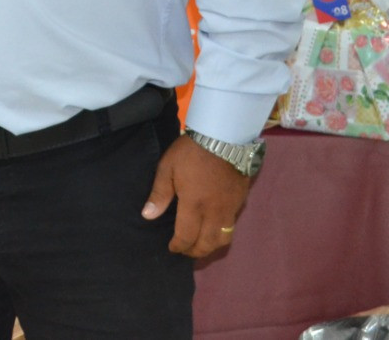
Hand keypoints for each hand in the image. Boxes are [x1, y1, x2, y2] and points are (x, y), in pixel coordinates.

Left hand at [141, 135, 250, 257]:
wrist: (224, 137)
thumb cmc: (191, 152)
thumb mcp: (168, 168)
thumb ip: (159, 194)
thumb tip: (148, 216)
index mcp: (194, 205)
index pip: (187, 237)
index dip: (178, 246)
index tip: (172, 247)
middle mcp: (214, 213)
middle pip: (207, 244)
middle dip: (195, 251)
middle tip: (185, 250)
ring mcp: (230, 209)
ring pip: (223, 239)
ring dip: (210, 246)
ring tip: (200, 244)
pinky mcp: (240, 202)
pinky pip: (232, 227)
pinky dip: (222, 234)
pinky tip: (213, 229)